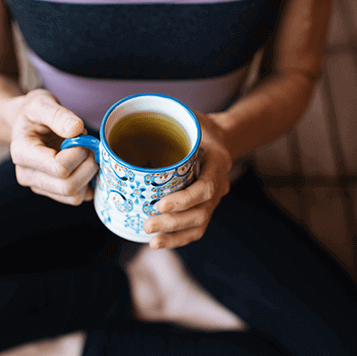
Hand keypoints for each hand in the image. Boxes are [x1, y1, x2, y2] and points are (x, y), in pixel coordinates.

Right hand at [8, 89, 98, 205]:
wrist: (28, 124)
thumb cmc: (35, 114)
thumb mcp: (42, 103)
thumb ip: (57, 114)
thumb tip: (76, 129)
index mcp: (22, 153)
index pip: (59, 168)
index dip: (78, 153)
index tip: (80, 137)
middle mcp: (27, 176)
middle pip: (68, 187)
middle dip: (87, 166)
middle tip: (88, 147)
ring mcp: (41, 187)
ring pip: (75, 197)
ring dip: (88, 175)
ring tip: (84, 154)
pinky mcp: (54, 194)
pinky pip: (78, 198)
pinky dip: (88, 183)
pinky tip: (83, 164)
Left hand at [143, 110, 232, 248]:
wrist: (220, 140)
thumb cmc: (201, 129)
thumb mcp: (190, 116)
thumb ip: (171, 117)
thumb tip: (136, 113)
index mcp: (218, 163)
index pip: (206, 188)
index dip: (185, 200)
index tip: (160, 204)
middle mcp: (219, 186)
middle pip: (201, 213)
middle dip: (173, 223)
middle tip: (147, 224)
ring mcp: (212, 201)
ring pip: (198, 226)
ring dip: (174, 236)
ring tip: (151, 240)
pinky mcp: (203, 209)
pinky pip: (194, 230)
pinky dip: (177, 239)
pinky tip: (158, 242)